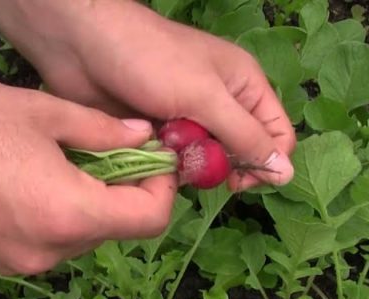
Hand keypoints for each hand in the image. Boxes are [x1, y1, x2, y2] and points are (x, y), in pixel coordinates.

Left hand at [0, 0, 297, 191]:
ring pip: (204, 164)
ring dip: (189, 170)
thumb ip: (245, 135)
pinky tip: (147, 162)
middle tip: (195, 170)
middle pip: (240, 155)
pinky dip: (164, 169)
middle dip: (222, 168)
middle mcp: (220, 105)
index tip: (238, 180)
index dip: (266, 163)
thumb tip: (286, 173)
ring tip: (165, 157)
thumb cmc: (150, 60)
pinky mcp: (156, 134)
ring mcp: (187, 121)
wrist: (82, 47)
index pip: (277, 136)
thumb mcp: (205, 97)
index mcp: (243, 87)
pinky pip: (173, 165)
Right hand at [0, 75, 176, 275]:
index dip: (162, 188)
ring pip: (80, 238)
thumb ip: (102, 130)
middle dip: (123, 192)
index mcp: (69, 215)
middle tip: (111, 148)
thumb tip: (142, 135)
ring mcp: (19, 263)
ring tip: (64, 159)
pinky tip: (32, 178)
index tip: (152, 157)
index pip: (149, 220)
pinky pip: (47, 242)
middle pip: (114, 231)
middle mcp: (49, 252)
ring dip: (88, 204)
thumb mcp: (42, 112)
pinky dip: (56, 216)